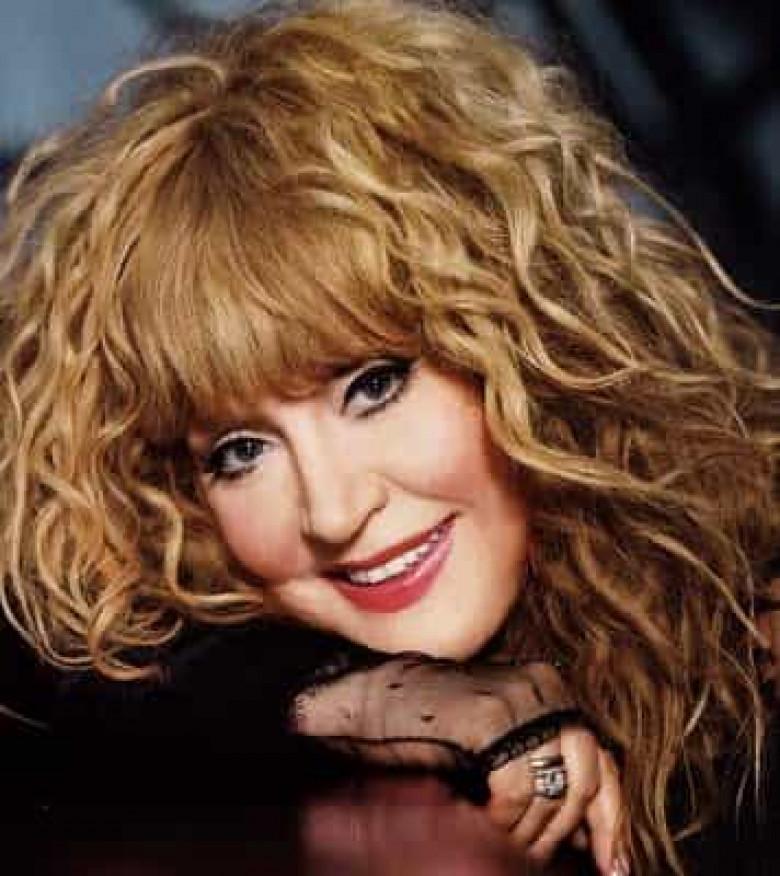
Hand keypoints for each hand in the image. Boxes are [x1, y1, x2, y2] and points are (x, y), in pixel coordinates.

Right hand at [293, 655, 623, 874]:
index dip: (611, 820)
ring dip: (532, 832)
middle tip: (537, 859)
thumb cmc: (429, 730)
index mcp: (549, 690)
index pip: (603, 759)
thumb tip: (591, 833)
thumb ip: (542, 771)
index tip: (612, 866)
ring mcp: (519, 696)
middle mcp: (543, 687)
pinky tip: (482, 820)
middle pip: (587, 774)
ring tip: (504, 844)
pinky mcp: (490, 714)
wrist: (370, 701)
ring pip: (555, 786)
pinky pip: (517, 786)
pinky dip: (505, 818)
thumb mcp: (499, 746)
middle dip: (565, 830)